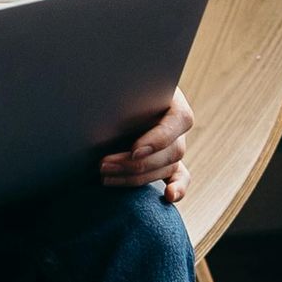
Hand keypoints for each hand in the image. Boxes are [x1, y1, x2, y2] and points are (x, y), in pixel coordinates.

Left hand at [100, 86, 193, 201]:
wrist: (114, 94)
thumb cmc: (118, 87)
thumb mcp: (122, 85)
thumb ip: (120, 91)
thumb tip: (101, 92)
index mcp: (174, 101)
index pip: (178, 121)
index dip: (158, 139)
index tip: (134, 150)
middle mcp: (178, 126)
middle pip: (171, 151)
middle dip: (135, 163)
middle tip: (103, 164)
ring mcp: (175, 144)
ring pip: (167, 167)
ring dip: (136, 177)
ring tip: (104, 176)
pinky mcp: (168, 161)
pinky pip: (180, 177)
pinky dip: (178, 188)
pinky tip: (168, 196)